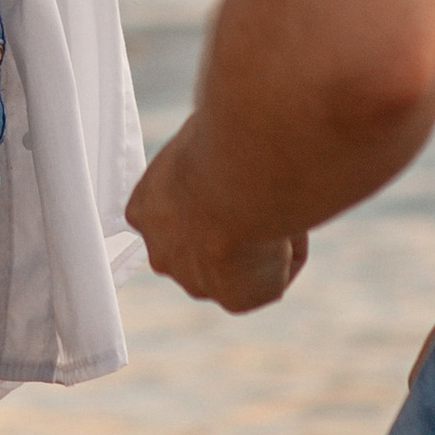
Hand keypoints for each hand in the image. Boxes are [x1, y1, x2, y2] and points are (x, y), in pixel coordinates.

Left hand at [125, 126, 309, 314]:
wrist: (237, 174)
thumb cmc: (221, 138)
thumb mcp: (204, 135)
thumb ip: (211, 154)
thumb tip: (232, 133)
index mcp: (145, 211)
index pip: (177, 216)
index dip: (212, 199)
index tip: (235, 180)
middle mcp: (162, 254)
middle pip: (206, 248)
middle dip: (234, 230)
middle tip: (264, 194)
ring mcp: (197, 283)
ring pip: (244, 262)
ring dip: (265, 239)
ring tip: (276, 202)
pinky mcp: (237, 301)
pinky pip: (275, 276)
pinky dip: (289, 252)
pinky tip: (284, 223)